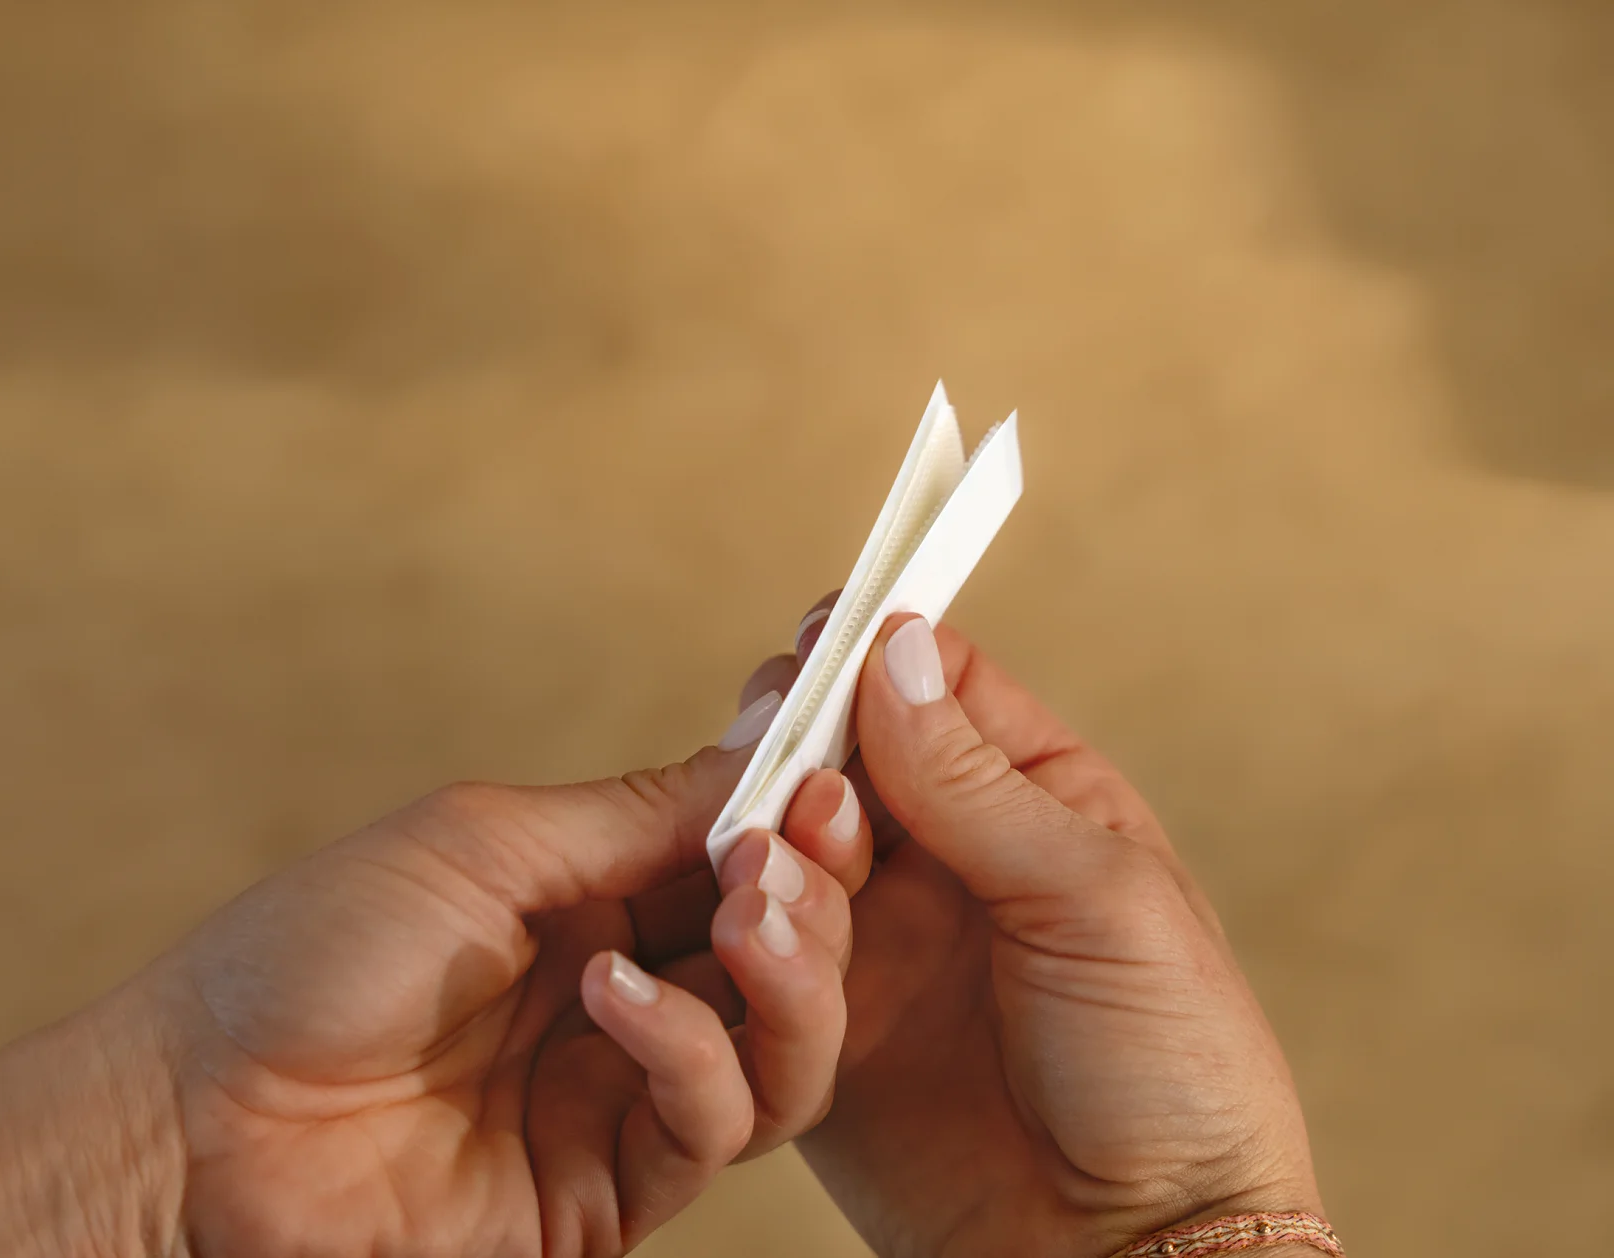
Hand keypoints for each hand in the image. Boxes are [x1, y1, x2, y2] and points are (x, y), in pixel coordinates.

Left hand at [169, 745, 863, 1255]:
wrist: (196, 1110)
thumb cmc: (311, 951)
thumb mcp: (482, 843)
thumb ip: (632, 814)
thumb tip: (764, 746)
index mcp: (597, 903)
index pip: (745, 861)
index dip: (802, 821)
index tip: (834, 771)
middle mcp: (628, 999)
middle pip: (788, 958)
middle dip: (814, 898)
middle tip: (797, 847)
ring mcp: (620, 1101)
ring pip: (783, 1055)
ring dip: (787, 977)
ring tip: (742, 915)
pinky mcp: (606, 1194)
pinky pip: (708, 1127)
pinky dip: (688, 1052)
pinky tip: (618, 997)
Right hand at [756, 598, 1320, 1257]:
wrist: (1130, 1256)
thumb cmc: (1171, 1071)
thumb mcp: (1096, 900)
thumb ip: (980, 784)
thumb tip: (896, 652)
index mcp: (1037, 805)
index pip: (937, 693)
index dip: (872, 661)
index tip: (816, 643)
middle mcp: (949, 864)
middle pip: (840, 762)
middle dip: (799, 754)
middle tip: (776, 765)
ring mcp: (882, 947)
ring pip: (788, 853)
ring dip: (772, 848)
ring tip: (773, 869)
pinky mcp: (823, 1035)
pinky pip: (760, 962)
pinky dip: (750, 940)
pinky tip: (758, 938)